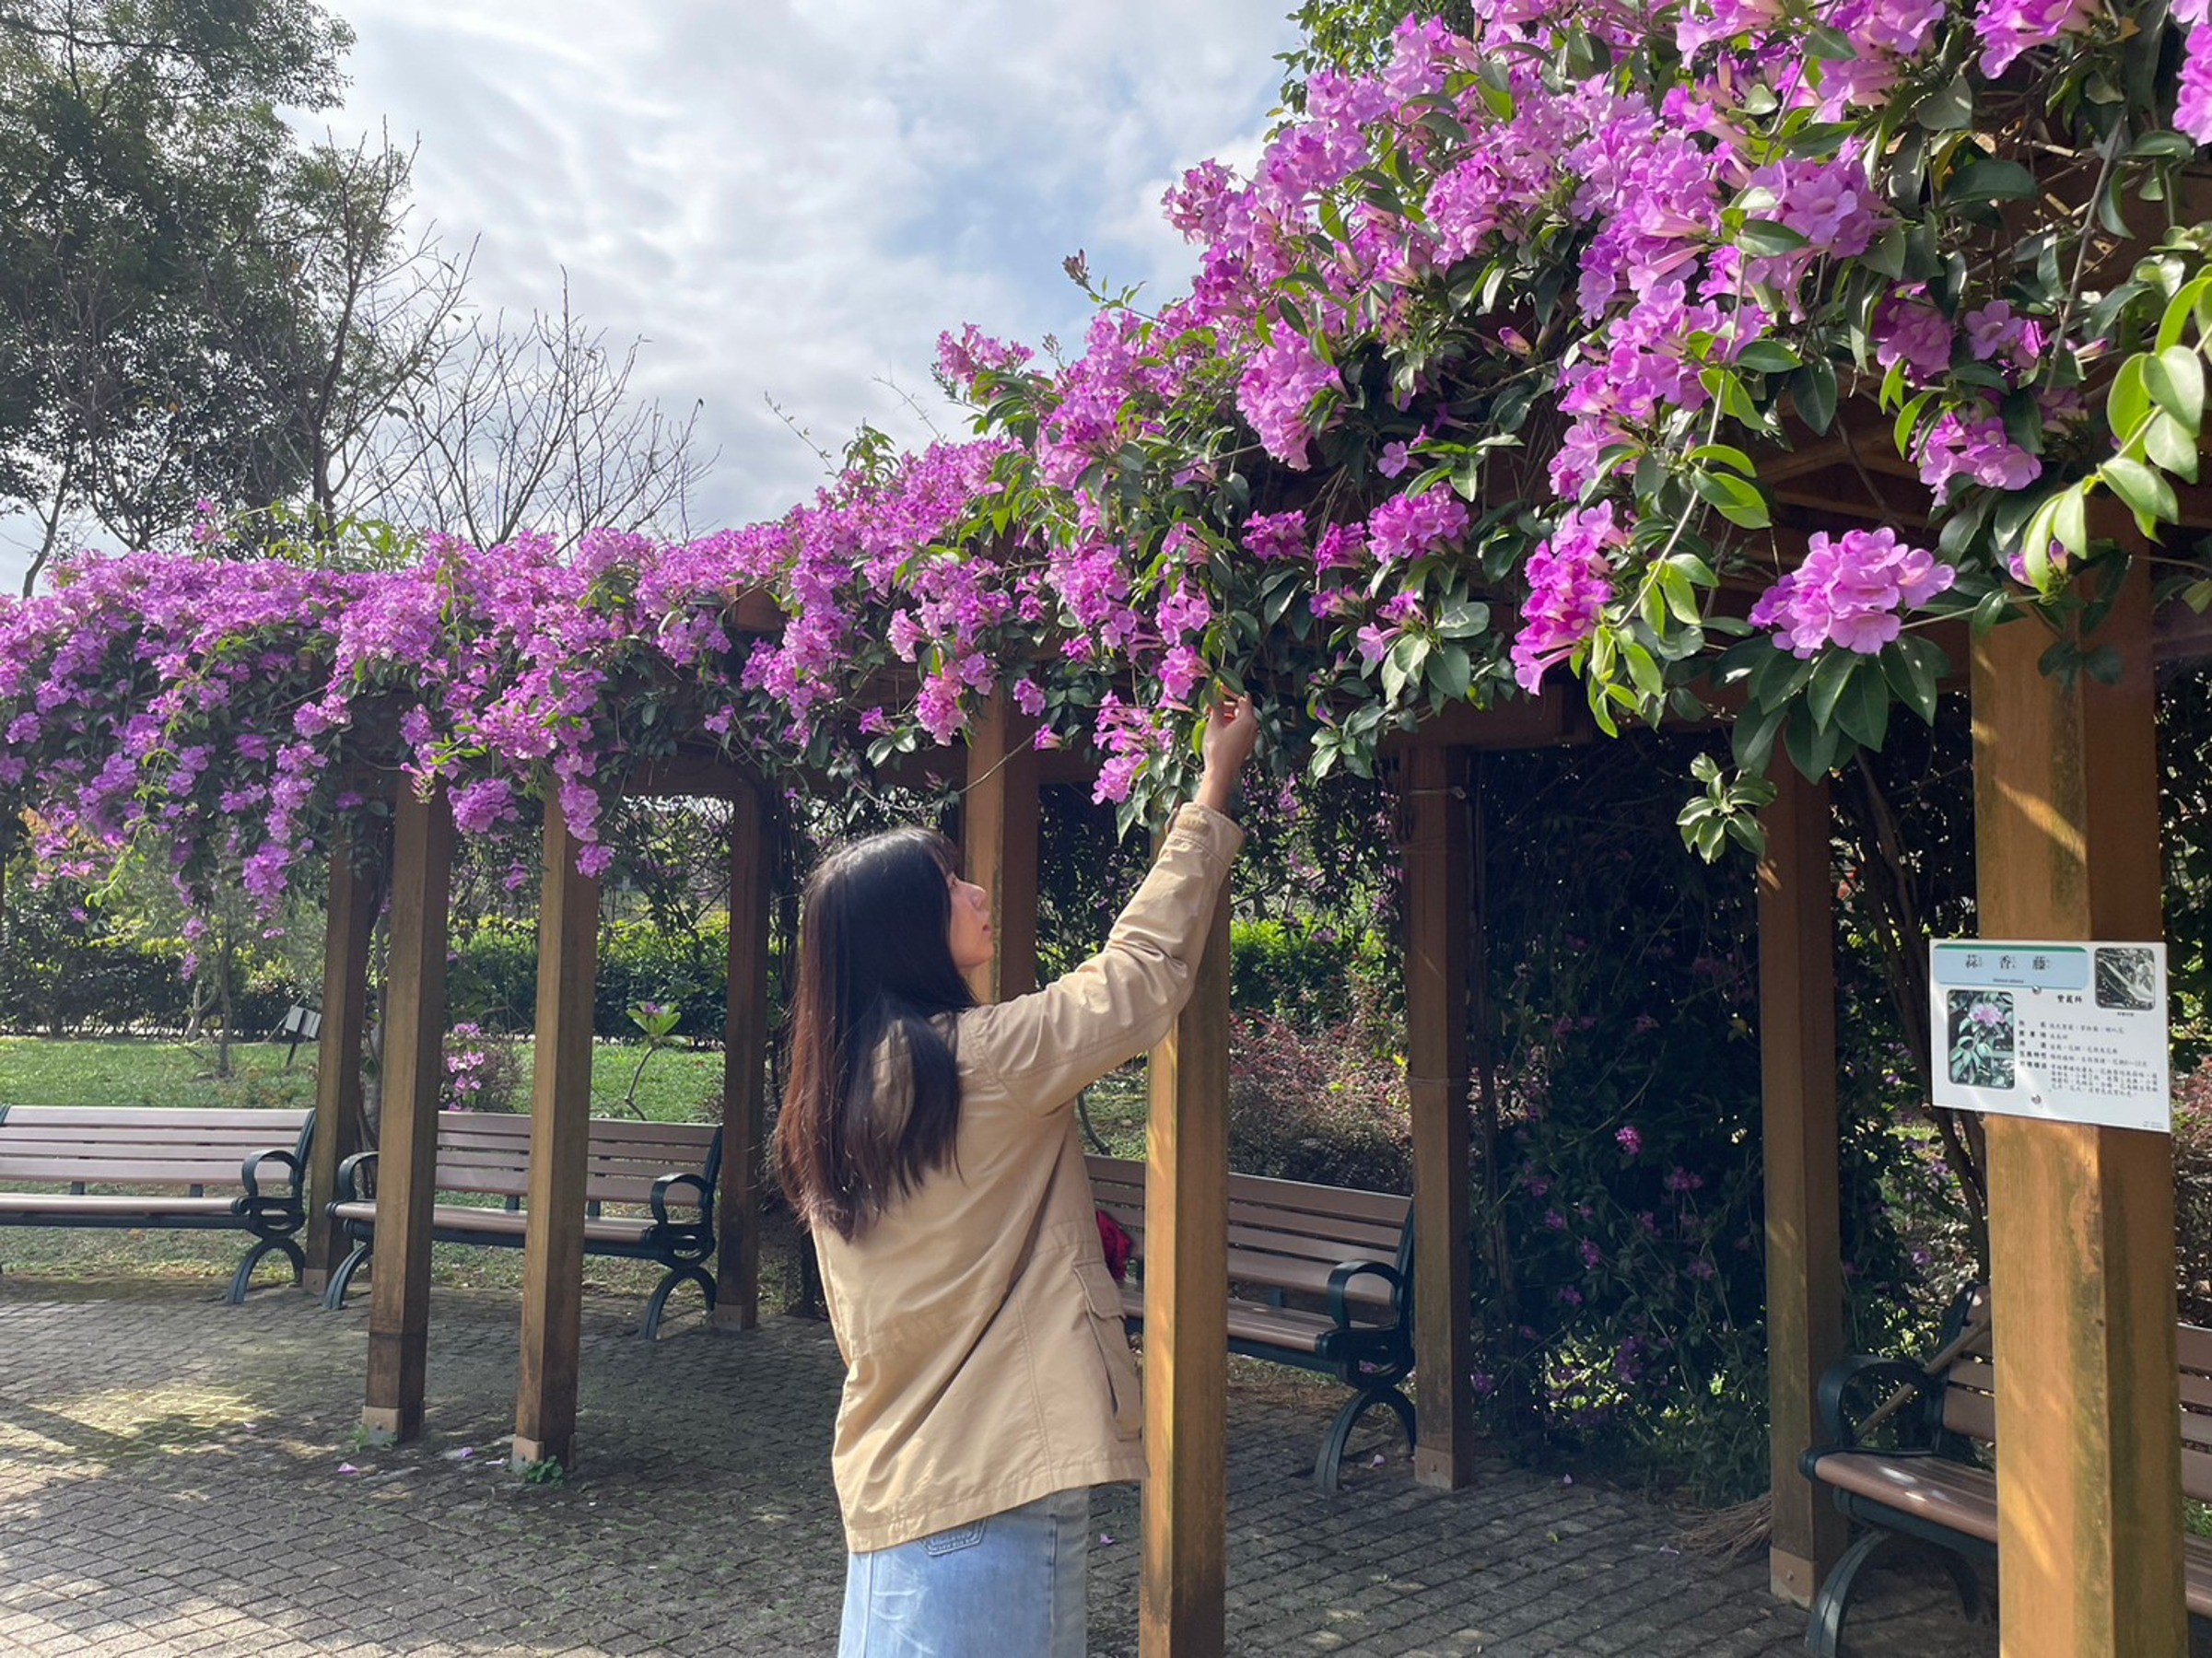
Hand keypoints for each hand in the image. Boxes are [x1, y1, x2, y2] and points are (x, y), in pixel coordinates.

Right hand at [1196, 691, 1257, 813]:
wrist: (1220, 774)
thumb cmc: (1218, 750)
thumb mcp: (1214, 725)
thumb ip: (1217, 707)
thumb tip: (1216, 696)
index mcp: (1248, 720)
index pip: (1243, 697)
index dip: (1231, 690)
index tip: (1220, 687)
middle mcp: (1253, 727)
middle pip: (1241, 709)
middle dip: (1226, 705)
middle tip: (1211, 706)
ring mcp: (1251, 737)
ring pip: (1240, 720)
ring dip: (1226, 715)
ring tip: (1211, 717)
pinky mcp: (1246, 745)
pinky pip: (1240, 730)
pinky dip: (1230, 725)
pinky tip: (1217, 728)